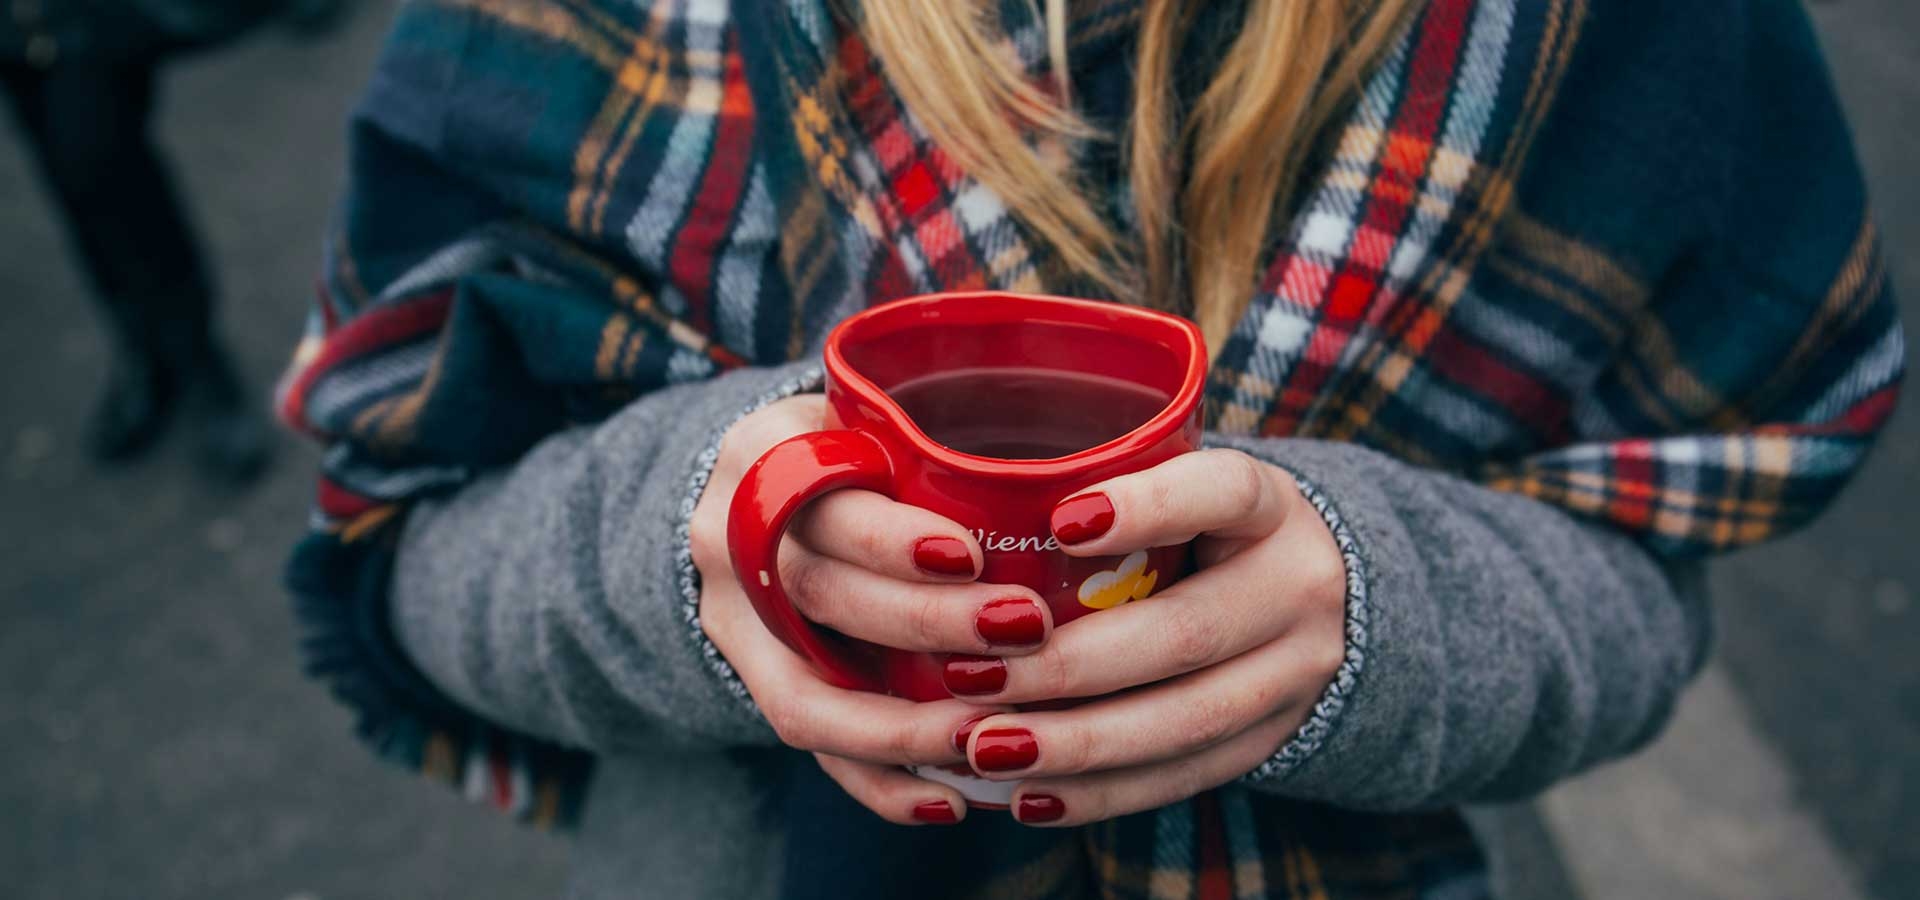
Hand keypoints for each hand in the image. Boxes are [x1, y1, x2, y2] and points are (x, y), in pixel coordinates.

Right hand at [687, 395, 1050, 824]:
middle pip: (820, 595)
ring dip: (904, 727)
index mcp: (763, 455)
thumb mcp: (874, 415)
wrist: (760, 491)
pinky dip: (880, 782)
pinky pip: (811, 748)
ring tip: (993, 737)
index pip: (820, 500)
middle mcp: (730, 540)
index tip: (971, 555)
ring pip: (806, 694)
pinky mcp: (753, 681)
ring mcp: (732, 622)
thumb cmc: (856, 446)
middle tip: (1023, 630)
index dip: (890, 539)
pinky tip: (950, 801)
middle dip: (925, 625)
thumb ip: (937, 440)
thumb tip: (1084, 477)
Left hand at [953, 449, 1348, 825]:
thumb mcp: (1185, 490)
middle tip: (972, 677)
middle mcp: (1297, 588)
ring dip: (1076, 743)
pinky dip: (1101, 792)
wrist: (1320, 601)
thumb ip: (1112, 490)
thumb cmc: (1207, 531)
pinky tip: (1029, 796)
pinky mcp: (1272, 740)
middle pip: (1186, 633)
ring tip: (987, 748)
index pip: (1223, 493)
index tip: (1059, 523)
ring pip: (1186, 720)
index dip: (1149, 508)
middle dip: (1070, 665)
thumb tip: (971, 508)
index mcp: (1270, 508)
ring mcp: (1295, 674)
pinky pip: (1184, 776)